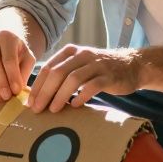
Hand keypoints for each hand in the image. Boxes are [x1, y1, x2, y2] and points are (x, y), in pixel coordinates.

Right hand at [0, 30, 35, 101]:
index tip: (16, 91)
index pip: (9, 59)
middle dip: (0, 83)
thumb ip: (24, 71)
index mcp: (6, 37)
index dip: (12, 77)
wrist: (1, 39)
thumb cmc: (17, 51)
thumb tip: (17, 89)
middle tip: (7, 97)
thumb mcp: (27, 56)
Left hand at [28, 45, 142, 112]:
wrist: (132, 65)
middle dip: (45, 92)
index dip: (37, 85)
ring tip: (53, 109)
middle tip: (37, 109)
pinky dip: (81, 96)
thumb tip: (39, 95)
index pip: (48, 68)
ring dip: (60, 95)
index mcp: (71, 52)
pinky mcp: (109, 76)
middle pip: (58, 73)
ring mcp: (97, 65)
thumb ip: (62, 75)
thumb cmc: (99, 70)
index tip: (30, 102)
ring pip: (73, 79)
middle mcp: (82, 55)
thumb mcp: (79, 66)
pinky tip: (75, 105)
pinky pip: (92, 86)